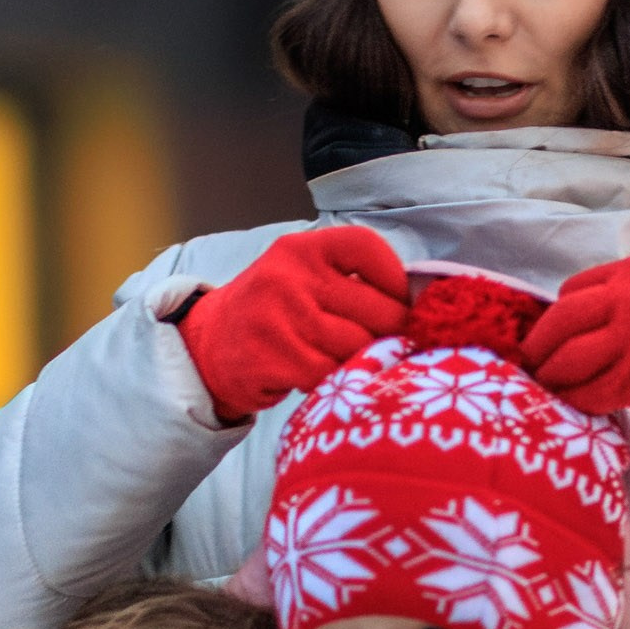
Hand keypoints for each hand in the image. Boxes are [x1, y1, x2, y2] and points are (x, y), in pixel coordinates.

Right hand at [173, 227, 410, 423]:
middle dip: (391, 331)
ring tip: (348, 359)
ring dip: (363, 360)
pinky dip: (335, 381)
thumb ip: (352, 280)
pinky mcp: (271, 360)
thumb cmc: (275, 310)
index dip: (396, 279)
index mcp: (303, 249)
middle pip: (376, 309)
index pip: (367, 248)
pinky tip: (321, 376)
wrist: (208, 344)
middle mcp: (288, 278)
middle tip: (386, 342)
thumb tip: (421, 302)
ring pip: (358, 347)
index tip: (403, 302)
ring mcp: (278, 320)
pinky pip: (331, 376)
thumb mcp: (304, 276)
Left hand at [523, 253, 629, 430]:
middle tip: (532, 365)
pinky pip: (593, 393)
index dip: (558, 318)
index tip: (554, 337)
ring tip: (551, 389)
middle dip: (539, 348)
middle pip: (560, 323)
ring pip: (569, 361)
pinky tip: (582, 405)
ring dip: (555, 380)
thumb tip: (587, 325)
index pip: (574, 290)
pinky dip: (581, 401)